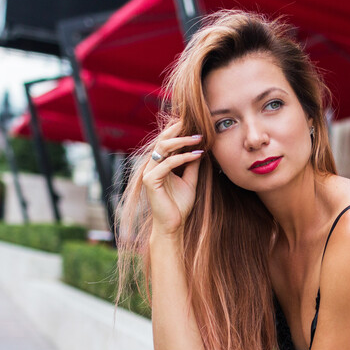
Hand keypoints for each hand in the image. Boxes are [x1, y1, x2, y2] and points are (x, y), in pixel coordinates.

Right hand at [142, 120, 204, 236]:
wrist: (173, 225)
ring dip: (182, 141)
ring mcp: (149, 172)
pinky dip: (182, 158)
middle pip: (163, 140)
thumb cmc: (180, 205)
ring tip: (198, 138)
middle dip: (178, 130)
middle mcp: (152, 166)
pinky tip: (196, 155)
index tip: (195, 124)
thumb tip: (200, 148)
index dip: (178, 132)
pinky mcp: (150, 181)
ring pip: (163, 148)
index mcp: (159, 164)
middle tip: (195, 124)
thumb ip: (192, 165)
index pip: (167, 142)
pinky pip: (167, 164)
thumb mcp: (190, 180)